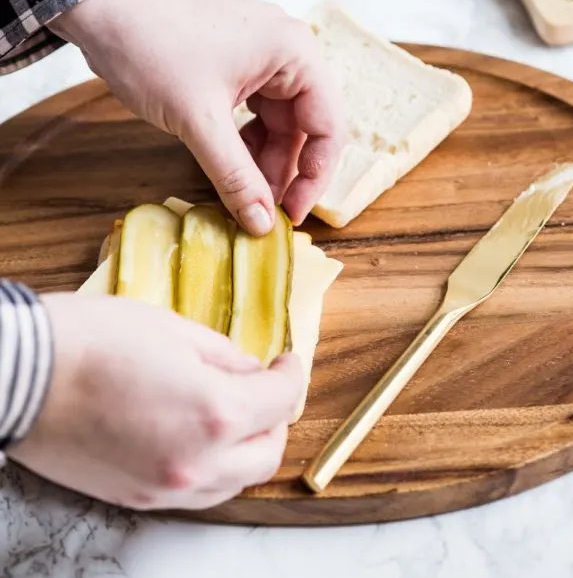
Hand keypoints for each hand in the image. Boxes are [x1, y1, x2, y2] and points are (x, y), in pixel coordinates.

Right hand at [10, 293, 302, 510]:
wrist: (23, 373)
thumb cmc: (93, 339)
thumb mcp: (173, 329)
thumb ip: (224, 356)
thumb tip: (250, 370)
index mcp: (214, 413)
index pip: (280, 401)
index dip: (291, 374)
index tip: (287, 360)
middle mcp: (197, 463)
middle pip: (267, 452)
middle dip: (276, 416)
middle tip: (265, 386)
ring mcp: (165, 488)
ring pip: (235, 481)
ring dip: (247, 447)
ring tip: (236, 412)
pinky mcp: (136, 497)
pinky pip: (197, 493)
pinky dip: (214, 467)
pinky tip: (200, 436)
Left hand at [51, 0, 344, 234]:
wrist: (104, 11)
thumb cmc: (152, 49)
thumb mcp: (198, 121)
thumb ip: (234, 175)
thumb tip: (262, 224)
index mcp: (294, 52)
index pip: (328, 125)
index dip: (314, 176)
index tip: (292, 214)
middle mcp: (287, 50)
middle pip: (305, 126)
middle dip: (285, 171)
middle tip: (262, 213)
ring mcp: (262, 55)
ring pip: (278, 122)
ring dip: (263, 160)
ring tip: (243, 194)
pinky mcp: (238, 63)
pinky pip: (256, 111)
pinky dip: (245, 142)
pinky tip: (228, 165)